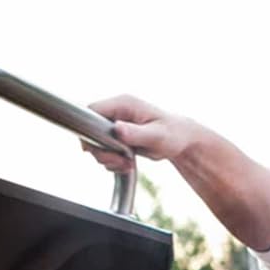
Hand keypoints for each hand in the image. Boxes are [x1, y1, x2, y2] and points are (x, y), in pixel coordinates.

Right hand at [83, 95, 197, 171]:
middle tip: (119, 162)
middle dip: (102, 151)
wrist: (181, 141)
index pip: (91, 110)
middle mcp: (117, 111)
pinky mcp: (117, 136)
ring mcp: (116, 123)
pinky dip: (113, 162)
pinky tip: (127, 165)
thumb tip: (117, 129)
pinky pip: (105, 150)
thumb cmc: (173, 134)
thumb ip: (136, 133)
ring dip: (108, 159)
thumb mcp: (156, 136)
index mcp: (123, 103)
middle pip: (91, 130)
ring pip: (97, 143)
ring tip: (127, 164)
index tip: (95, 149)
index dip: (87, 130)